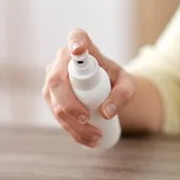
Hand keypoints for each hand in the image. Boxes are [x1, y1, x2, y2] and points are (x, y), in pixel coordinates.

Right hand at [43, 29, 135, 146]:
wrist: (107, 91)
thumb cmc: (116, 81)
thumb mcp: (128, 85)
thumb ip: (123, 95)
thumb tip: (106, 112)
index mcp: (84, 49)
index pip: (76, 37)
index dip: (75, 42)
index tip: (79, 50)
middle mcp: (62, 62)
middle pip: (57, 81)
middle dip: (70, 105)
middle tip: (88, 120)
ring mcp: (53, 81)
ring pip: (54, 103)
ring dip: (73, 125)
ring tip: (96, 137)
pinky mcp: (51, 99)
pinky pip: (57, 116)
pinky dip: (72, 131)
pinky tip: (88, 142)